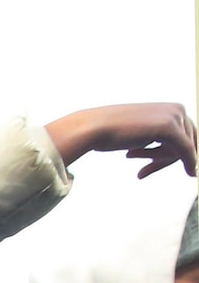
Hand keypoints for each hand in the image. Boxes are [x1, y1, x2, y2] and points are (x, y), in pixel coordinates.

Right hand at [45, 103, 197, 175]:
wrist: (94, 128)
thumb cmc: (112, 132)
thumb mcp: (140, 133)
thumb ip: (155, 136)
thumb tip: (167, 151)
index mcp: (172, 108)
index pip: (185, 136)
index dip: (170, 155)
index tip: (153, 167)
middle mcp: (178, 109)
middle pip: (187, 143)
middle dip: (165, 160)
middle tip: (143, 173)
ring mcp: (175, 117)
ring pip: (183, 149)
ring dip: (158, 162)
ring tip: (136, 162)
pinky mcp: (170, 129)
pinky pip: (186, 151)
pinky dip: (191, 163)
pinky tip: (192, 174)